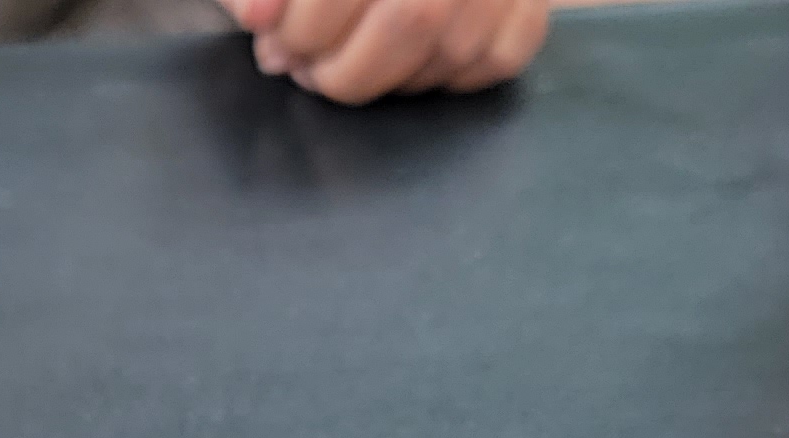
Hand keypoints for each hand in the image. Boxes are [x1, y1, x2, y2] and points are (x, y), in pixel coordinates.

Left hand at [228, 0, 549, 101]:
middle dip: (344, 69)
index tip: (273, 44)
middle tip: (307, 68)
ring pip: (454, 49)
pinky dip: (449, 78)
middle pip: (412, 20)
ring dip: (387, 80)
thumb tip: (255, 17)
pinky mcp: (532, 1)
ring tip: (345, 68)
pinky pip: (500, 59)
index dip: (301, 29)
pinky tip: (410, 64)